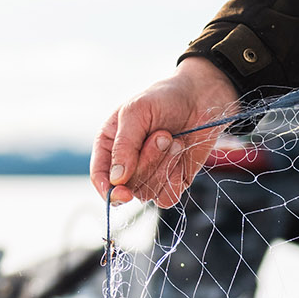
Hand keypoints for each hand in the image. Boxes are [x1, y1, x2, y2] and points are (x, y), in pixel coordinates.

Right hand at [90, 58, 239, 206]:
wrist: (199, 100)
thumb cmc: (163, 100)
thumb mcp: (136, 112)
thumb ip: (123, 145)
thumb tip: (117, 179)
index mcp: (109, 146)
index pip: (99, 178)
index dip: (109, 190)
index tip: (124, 193)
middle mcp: (126, 166)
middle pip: (127, 186)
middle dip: (147, 162)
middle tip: (163, 135)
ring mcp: (148, 177)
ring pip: (148, 193)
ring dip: (163, 165)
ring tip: (174, 140)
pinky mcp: (170, 184)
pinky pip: (167, 197)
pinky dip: (174, 177)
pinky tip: (180, 153)